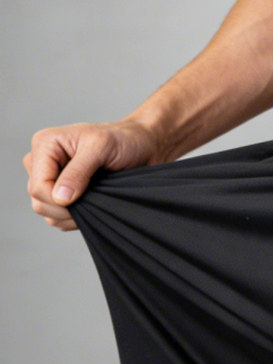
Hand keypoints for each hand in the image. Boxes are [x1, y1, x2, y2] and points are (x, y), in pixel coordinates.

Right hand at [22, 118, 163, 231]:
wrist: (140, 148)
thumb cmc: (122, 141)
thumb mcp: (100, 148)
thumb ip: (78, 172)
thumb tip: (61, 198)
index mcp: (45, 145)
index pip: (38, 186)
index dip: (59, 201)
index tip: (84, 200)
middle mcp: (43, 162)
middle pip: (39, 201)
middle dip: (65, 210)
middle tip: (94, 200)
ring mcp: (52, 179)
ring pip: (47, 212)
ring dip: (70, 216)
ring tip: (95, 201)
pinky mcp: (63, 193)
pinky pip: (58, 217)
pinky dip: (74, 219)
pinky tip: (92, 206)